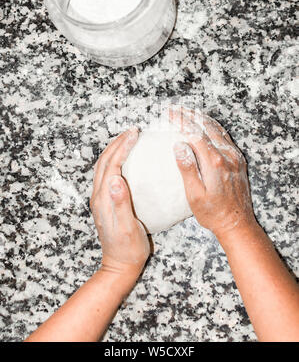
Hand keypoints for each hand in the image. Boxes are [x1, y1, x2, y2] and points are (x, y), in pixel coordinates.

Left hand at [90, 127, 149, 276]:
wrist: (119, 265)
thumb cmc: (128, 248)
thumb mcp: (127, 228)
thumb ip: (121, 203)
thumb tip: (116, 179)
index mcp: (103, 199)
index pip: (111, 165)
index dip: (122, 147)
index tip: (134, 134)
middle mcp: (99, 196)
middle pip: (104, 162)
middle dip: (117, 143)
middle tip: (133, 131)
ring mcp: (101, 199)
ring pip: (103, 166)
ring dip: (114, 149)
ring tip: (128, 139)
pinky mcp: (106, 202)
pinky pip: (107, 174)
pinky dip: (115, 160)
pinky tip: (125, 159)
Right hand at [170, 107, 255, 237]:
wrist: (237, 223)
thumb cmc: (212, 213)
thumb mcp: (194, 195)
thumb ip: (187, 169)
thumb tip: (179, 145)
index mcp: (214, 162)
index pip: (195, 133)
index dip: (181, 120)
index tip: (169, 113)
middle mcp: (227, 155)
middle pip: (206, 126)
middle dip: (189, 114)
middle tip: (175, 108)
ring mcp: (234, 156)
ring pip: (217, 129)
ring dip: (201, 118)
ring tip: (187, 111)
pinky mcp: (238, 160)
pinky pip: (224, 136)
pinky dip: (212, 126)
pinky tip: (205, 125)